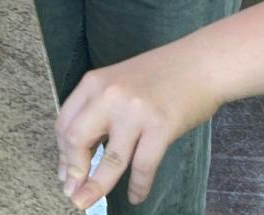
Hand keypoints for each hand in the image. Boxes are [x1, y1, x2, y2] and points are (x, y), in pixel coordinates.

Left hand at [53, 47, 222, 209]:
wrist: (202, 63)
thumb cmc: (161, 75)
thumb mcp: (119, 82)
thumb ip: (98, 109)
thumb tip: (80, 152)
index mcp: (94, 83)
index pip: (65, 122)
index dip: (62, 153)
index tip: (64, 173)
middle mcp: (110, 95)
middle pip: (77, 139)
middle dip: (72, 171)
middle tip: (71, 193)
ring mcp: (135, 111)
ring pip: (110, 160)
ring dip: (96, 186)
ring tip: (87, 202)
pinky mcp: (161, 127)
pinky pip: (143, 166)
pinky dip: (138, 186)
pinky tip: (136, 197)